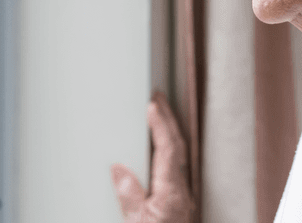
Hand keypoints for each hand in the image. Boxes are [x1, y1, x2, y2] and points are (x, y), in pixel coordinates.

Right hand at [111, 92, 193, 222]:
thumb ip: (129, 196)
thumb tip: (119, 169)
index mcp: (171, 191)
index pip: (169, 149)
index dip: (161, 124)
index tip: (151, 105)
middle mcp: (181, 190)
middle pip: (178, 146)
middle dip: (169, 119)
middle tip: (157, 98)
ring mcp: (182, 197)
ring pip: (180, 156)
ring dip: (170, 133)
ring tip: (159, 115)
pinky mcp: (179, 204)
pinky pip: (176, 168)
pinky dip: (169, 151)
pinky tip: (161, 150)